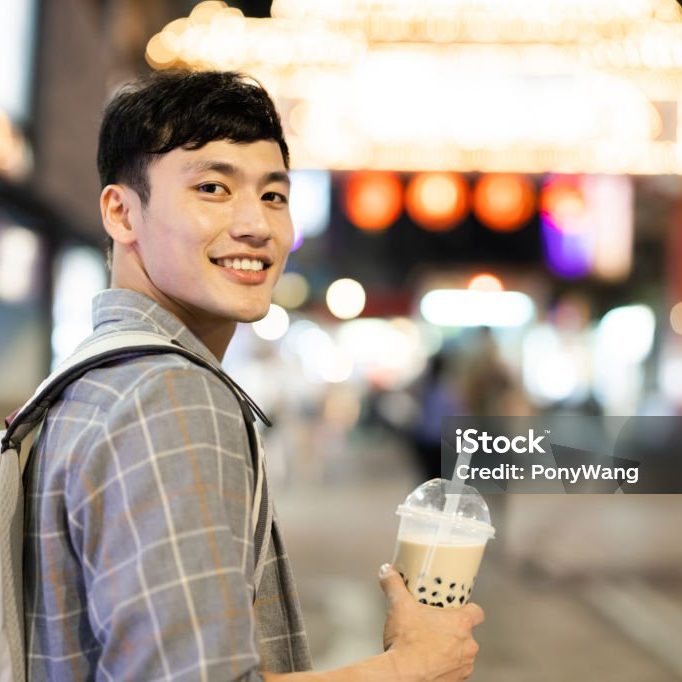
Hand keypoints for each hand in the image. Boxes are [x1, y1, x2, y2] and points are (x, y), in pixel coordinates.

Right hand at [378, 563, 483, 681]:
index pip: (476, 612)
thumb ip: (394, 585)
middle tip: (434, 627)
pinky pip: (454, 671)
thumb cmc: (407, 642)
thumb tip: (387, 571)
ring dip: (449, 650)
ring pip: (462, 654)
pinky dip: (444, 667)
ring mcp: (463, 666)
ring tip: (428, 646)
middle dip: (452, 631)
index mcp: (460, 623)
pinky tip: (428, 663)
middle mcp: (468, 646)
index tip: (456, 609)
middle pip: (467, 634)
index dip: (468, 609)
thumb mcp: (398, 605)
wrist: (402, 675)